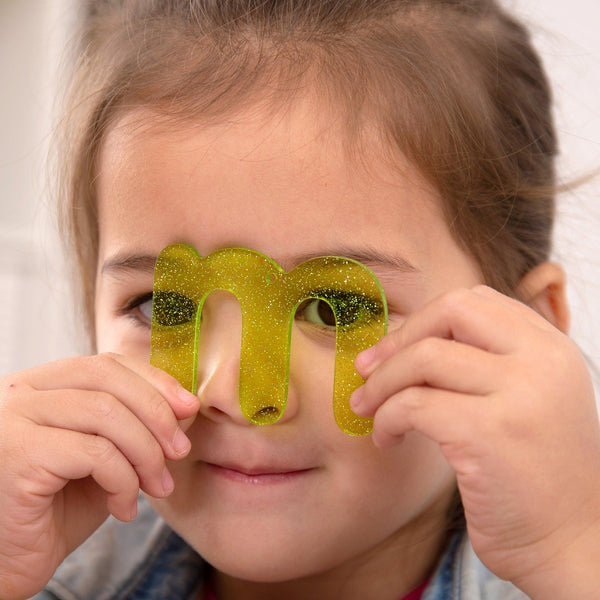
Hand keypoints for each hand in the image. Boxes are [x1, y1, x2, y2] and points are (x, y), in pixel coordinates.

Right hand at [0, 353, 199, 599]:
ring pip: (106, 413)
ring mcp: (14, 420)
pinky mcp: (17, 455)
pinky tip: (124, 508)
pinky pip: (95, 453)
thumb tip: (185, 404)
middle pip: (108, 378)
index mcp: (41, 384)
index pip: (107, 363)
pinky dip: (124, 480)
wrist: (12, 563)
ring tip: (158, 487)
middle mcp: (20, 392)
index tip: (189, 407)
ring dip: (147, 452)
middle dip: (157, 413)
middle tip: (181, 450)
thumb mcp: (108, 456)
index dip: (154, 381)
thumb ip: (138, 425)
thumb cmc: (59, 507)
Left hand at [351, 286, 599, 597]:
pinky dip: (386, 418)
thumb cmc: (535, 474)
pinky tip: (387, 439)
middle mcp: (542, 361)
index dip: (424, 320)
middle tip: (367, 371)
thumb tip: (405, 341)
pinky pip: (413, 404)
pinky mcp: (490, 433)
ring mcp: (520, 394)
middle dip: (398, 339)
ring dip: (380, 384)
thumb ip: (486, 362)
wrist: (574, 545)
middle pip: (450, 310)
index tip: (393, 350)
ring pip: (423, 357)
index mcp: (550, 347)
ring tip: (368, 410)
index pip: (474, 300)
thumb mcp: (527, 399)